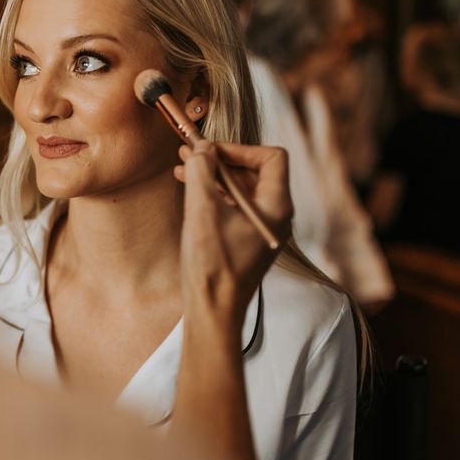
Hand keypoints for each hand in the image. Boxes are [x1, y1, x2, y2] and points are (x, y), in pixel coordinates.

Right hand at [174, 140, 292, 326]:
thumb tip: (201, 148)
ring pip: (242, 189)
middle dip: (222, 159)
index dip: (240, 148)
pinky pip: (235, 207)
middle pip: (255, 171)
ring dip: (214, 176)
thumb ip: (201, 171)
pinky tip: (190, 190)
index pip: (272, 158)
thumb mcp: (203, 209)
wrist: (213, 311)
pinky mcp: (248, 241)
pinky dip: (214, 194)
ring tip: (183, 167)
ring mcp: (262, 229)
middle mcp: (276, 216)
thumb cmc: (213, 263)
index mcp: (276, 206)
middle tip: (191, 152)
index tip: (211, 150)